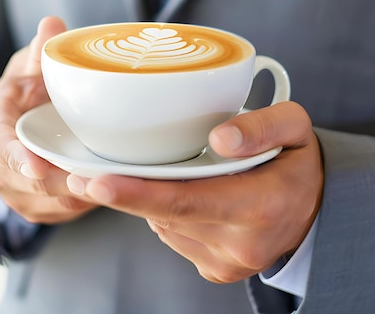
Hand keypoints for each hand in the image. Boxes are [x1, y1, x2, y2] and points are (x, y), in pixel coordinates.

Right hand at [0, 16, 97, 223]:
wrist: (15, 127)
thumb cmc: (22, 95)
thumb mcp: (26, 70)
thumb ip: (38, 52)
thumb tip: (52, 23)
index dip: (17, 158)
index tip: (37, 166)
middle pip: (29, 184)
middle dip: (61, 183)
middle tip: (95, 179)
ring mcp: (16, 193)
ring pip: (50, 203)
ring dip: (78, 197)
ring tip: (112, 186)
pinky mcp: (37, 207)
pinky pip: (62, 212)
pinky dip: (85, 204)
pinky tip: (111, 190)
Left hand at [66, 101, 323, 282]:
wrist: (314, 210)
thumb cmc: (295, 162)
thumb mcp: (295, 129)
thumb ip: (263, 126)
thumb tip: (220, 138)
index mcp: (258, 205)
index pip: (185, 201)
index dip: (136, 193)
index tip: (96, 182)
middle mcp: (239, 242)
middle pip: (163, 214)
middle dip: (120, 195)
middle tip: (81, 176)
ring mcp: (226, 261)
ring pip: (162, 223)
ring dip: (148, 198)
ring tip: (162, 172)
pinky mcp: (215, 268)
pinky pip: (171, 234)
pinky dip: (163, 212)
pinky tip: (179, 192)